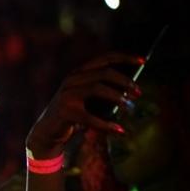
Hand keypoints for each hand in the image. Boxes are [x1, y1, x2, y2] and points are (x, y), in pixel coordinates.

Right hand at [26, 53, 142, 157]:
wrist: (46, 132)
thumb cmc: (72, 115)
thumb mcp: (86, 98)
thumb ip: (102, 90)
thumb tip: (131, 88)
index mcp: (78, 73)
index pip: (104, 59)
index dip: (125, 58)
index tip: (143, 62)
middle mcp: (71, 80)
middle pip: (104, 73)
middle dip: (125, 81)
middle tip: (138, 93)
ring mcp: (66, 94)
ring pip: (97, 88)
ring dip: (118, 97)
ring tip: (130, 107)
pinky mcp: (64, 111)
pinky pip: (91, 117)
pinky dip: (107, 125)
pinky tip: (119, 131)